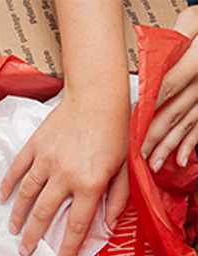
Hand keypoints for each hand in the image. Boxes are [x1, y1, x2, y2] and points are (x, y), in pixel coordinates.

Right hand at [0, 90, 128, 255]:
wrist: (97, 98)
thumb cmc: (116, 132)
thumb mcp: (125, 168)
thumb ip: (118, 198)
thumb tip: (108, 224)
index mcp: (90, 183)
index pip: (76, 224)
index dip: (67, 247)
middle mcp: (64, 175)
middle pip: (43, 214)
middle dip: (34, 238)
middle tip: (26, 252)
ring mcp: (46, 160)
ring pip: (26, 195)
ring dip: (18, 216)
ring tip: (13, 230)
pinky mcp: (34, 146)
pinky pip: (16, 170)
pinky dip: (7, 186)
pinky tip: (3, 199)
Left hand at [141, 6, 197, 169]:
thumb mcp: (193, 24)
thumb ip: (174, 41)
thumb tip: (152, 60)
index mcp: (194, 63)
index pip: (166, 87)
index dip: (148, 108)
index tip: (131, 125)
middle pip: (173, 112)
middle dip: (153, 137)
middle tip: (136, 155)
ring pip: (185, 124)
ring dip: (168, 146)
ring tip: (152, 164)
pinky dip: (190, 145)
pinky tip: (179, 159)